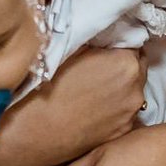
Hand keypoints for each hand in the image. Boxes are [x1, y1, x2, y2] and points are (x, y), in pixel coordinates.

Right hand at [0, 48, 146, 165]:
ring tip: (90, 87)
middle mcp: (136, 89)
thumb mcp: (67, 49)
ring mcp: (130, 114)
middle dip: (119, 62)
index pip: (134, 40)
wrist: (29, 134)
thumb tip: (102, 32)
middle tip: (95, 64)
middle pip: (136, 66)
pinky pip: (123, 110)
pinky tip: (90, 105)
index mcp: (126, 62)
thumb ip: (93, 39)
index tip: (101, 44)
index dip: (116, 40)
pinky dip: (113, 105)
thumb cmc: (41, 87)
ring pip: (131, 89)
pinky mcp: (122, 132)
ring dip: (118, 84)